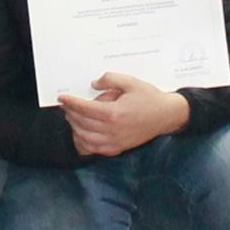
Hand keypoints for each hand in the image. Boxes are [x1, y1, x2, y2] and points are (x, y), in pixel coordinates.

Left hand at [58, 72, 186, 157]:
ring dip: (75, 127)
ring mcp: (115, 142)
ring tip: (73, 117)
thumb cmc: (150, 98)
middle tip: (67, 105)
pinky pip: (95, 149)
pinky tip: (81, 134)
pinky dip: (84, 143)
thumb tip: (94, 83)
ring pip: (85, 138)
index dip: (70, 102)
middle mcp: (112, 130)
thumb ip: (110, 80)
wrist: (167, 116)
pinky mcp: (118, 148)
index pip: (84, 109)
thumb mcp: (131, 82)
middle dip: (71, 113)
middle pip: (82, 123)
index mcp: (114, 113)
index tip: (62, 98)